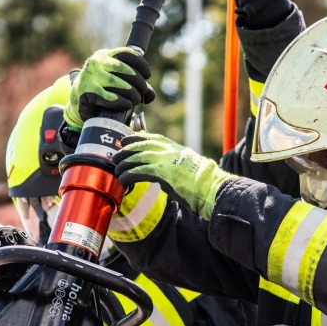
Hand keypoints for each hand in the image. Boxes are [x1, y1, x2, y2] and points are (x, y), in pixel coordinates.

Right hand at [63, 47, 154, 130]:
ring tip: (135, 100)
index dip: (141, 64)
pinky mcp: (87, 91)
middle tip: (142, 92)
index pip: (128, 54)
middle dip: (138, 82)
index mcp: (105, 55)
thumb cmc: (102, 90)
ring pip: (118, 83)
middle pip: (125, 70)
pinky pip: (109, 97)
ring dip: (132, 93)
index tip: (147, 75)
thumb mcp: (118, 82)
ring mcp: (90, 76)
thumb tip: (150, 95)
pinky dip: (121, 102)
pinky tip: (127, 105)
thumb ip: (135, 85)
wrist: (79, 102)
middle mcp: (97, 62)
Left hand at [114, 132, 235, 220]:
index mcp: (175, 147)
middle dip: (125, 151)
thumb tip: (163, 174)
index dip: (136, 138)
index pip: (151, 138)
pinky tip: (123, 180)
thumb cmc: (203, 181)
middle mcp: (168, 150)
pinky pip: (138, 172)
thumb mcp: (188, 166)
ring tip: (117, 171)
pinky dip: (128, 175)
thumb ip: (174, 164)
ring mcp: (164, 161)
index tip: (125, 140)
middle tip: (115, 156)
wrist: (211, 187)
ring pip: (136, 158)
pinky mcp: (161, 173)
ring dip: (124, 164)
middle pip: (140, 145)